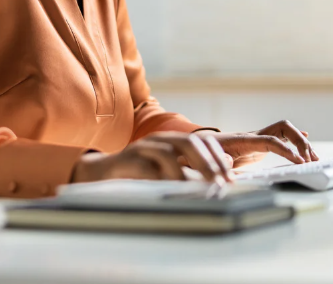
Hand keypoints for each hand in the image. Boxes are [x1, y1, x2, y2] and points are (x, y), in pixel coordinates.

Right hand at [71, 132, 233, 183]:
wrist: (101, 173)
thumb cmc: (140, 174)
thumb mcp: (170, 172)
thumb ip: (194, 170)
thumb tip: (228, 168)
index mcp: (174, 142)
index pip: (203, 141)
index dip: (219, 157)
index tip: (231, 178)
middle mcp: (160, 140)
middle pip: (189, 142)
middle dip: (207, 162)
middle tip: (219, 182)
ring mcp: (142, 148)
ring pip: (167, 152)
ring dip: (184, 171)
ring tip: (194, 188)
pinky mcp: (126, 160)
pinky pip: (145, 167)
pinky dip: (159, 178)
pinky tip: (169, 191)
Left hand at [210, 120, 317, 167]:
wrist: (198, 145)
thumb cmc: (202, 153)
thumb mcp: (207, 159)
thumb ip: (217, 161)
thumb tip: (229, 163)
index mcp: (242, 140)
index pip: (269, 140)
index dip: (285, 149)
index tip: (298, 161)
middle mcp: (253, 135)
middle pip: (283, 128)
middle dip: (299, 141)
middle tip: (308, 160)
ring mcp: (258, 138)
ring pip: (286, 131)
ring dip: (301, 142)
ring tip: (314, 158)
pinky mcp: (259, 144)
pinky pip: (281, 137)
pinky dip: (295, 140)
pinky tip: (307, 142)